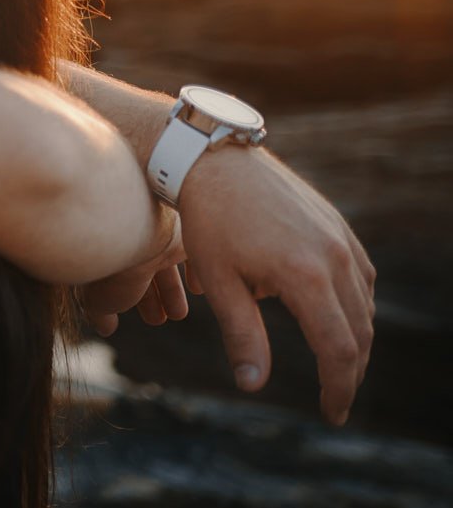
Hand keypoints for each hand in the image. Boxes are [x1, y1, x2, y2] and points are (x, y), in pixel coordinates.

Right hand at [78, 205, 188, 335]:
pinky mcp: (186, 227)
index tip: (130, 315)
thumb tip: (105, 327)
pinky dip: (195, 272)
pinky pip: (193, 250)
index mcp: (106, 248)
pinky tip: (198, 289)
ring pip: (165, 262)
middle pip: (142, 270)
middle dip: (150, 297)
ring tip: (178, 314)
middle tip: (158, 319)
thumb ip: (101, 312)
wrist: (128, 225)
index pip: (117, 277)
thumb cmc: (106, 260)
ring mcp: (158, 230)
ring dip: (172, 290)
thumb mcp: (95, 296)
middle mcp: (130, 235)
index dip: (125, 299)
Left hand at [178, 146, 374, 425]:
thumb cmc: (207, 220)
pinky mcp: (336, 224)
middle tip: (334, 399)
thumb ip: (243, 335)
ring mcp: (340, 237)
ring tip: (335, 366)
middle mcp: (335, 257)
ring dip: (355, 340)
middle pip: (359, 332)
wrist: (213, 159)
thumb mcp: (219, 281)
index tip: (331, 413)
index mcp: (306, 276)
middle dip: (350, 371)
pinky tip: (336, 318)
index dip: (338, 386)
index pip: (338, 349)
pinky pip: (360, 275)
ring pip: (363, 305)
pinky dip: (354, 306)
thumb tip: (253, 385)